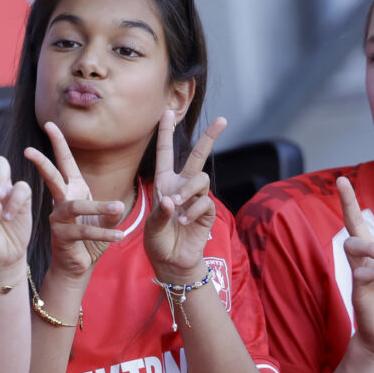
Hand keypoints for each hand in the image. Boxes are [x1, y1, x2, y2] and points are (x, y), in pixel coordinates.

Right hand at [25, 122, 124, 277]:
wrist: (78, 264)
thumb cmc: (90, 238)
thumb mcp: (105, 219)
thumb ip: (111, 211)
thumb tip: (117, 206)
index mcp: (73, 190)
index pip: (64, 162)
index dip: (58, 143)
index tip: (49, 124)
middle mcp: (62, 201)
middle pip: (52, 177)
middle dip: (42, 163)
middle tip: (27, 150)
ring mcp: (59, 218)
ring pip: (76, 207)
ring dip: (98, 208)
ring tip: (117, 207)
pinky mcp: (63, 236)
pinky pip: (86, 232)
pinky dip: (105, 233)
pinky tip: (120, 236)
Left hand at [144, 111, 225, 280]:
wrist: (172, 261)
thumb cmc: (157, 240)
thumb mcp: (151, 226)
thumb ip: (161, 212)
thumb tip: (174, 200)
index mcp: (164, 183)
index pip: (166, 153)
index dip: (166, 133)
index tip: (168, 111)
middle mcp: (181, 186)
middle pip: (198, 156)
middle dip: (210, 137)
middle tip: (222, 119)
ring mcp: (196, 198)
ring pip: (201, 179)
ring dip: (189, 190)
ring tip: (178, 207)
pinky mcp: (206, 211)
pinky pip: (204, 201)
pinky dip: (193, 210)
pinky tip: (184, 221)